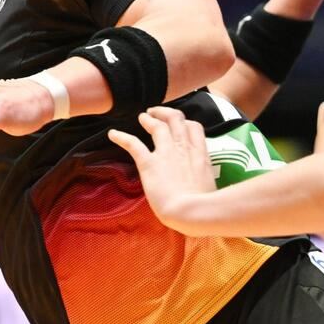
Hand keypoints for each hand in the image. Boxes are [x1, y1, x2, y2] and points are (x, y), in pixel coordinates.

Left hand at [108, 106, 216, 229]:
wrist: (190, 210)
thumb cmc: (203, 204)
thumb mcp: (211, 184)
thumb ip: (204, 177)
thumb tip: (202, 184)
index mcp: (199, 153)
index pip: (194, 127)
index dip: (186, 122)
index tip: (181, 124)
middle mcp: (183, 148)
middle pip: (175, 119)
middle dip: (166, 113)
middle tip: (157, 113)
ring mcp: (166, 153)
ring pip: (157, 126)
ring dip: (149, 119)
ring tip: (143, 117)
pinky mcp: (149, 163)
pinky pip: (134, 145)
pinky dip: (122, 137)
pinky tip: (112, 134)